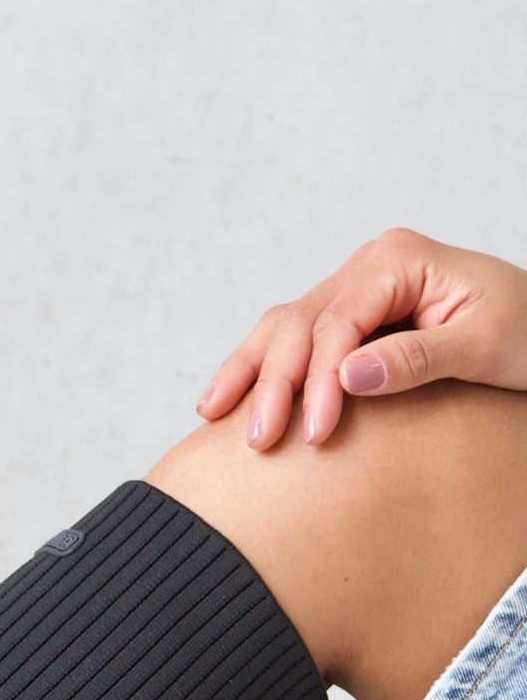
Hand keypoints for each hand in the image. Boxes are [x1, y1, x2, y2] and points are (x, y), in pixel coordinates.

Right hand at [196, 229, 526, 449]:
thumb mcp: (484, 345)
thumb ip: (417, 358)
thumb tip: (346, 376)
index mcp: (400, 260)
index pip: (339, 321)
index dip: (320, 379)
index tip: (317, 433)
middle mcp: (369, 266)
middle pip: (299, 323)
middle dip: (274, 383)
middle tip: (262, 440)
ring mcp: (354, 288)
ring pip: (281, 328)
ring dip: (247, 372)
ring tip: (215, 415)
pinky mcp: (349, 316)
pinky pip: (290, 338)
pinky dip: (256, 367)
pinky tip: (225, 397)